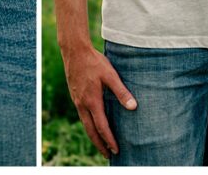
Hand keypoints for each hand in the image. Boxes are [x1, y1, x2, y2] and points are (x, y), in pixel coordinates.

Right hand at [62, 44, 136, 158]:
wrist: (74, 51)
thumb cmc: (94, 62)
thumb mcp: (110, 75)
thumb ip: (121, 91)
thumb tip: (133, 107)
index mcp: (92, 101)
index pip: (101, 126)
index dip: (109, 140)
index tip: (116, 150)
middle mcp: (82, 104)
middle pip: (90, 131)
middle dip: (99, 144)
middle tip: (108, 155)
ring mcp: (77, 100)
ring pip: (85, 124)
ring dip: (93, 136)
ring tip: (101, 144)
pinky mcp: (75, 95)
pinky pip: (82, 116)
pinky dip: (88, 125)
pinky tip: (93, 124)